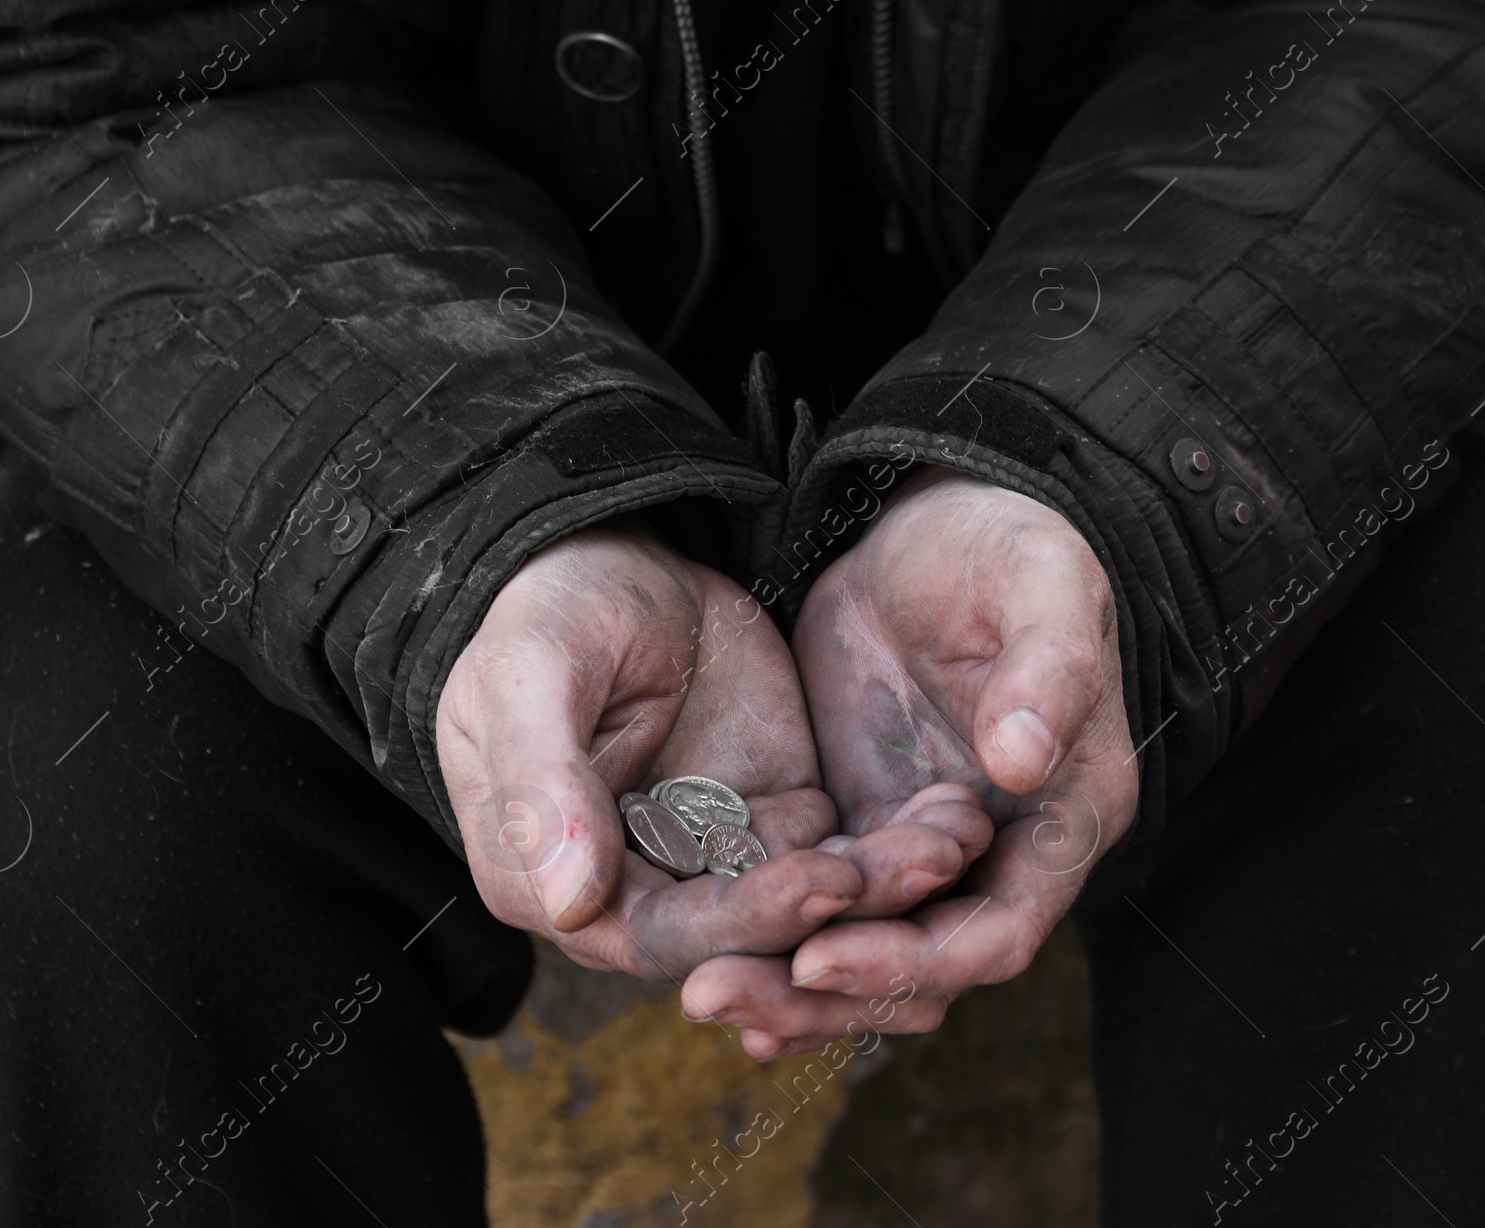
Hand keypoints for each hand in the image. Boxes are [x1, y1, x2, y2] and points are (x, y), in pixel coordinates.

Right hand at [436, 521, 984, 983]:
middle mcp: (638, 891)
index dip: (743, 923)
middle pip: (746, 937)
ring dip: (879, 884)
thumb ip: (542, 783)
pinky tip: (952, 820)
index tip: (822, 882)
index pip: (660, 937)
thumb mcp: (532, 675)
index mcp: (554, 881)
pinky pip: (838, 852)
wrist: (613, 547)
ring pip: (802, 905)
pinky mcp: (774, 816)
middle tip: (921, 866)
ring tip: (950, 838)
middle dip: (835, 913)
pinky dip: (893, 846)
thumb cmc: (551, 607)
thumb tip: (569, 903)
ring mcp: (711, 855)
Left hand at [683, 470, 1139, 1054]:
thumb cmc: (1013, 543)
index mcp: (1066, 817)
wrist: (944, 516)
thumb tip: (1022, 761)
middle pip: (922, 968)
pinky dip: (773, 941)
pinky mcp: (864, 818)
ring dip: (788, 984)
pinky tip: (703, 965)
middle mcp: (1002, 853)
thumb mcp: (1044, 584)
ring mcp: (926, 841)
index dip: (912, 960)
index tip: (820, 956)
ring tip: (700, 994)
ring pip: (864, 948)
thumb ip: (1047, 670)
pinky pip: (822, 906)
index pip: (996, 931)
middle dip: (827, 995)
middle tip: (722, 994)